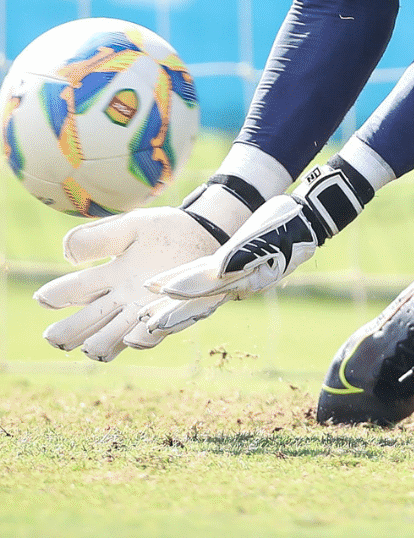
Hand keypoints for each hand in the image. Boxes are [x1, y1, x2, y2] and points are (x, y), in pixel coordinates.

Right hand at [34, 208, 222, 361]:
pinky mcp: (170, 318)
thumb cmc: (166, 230)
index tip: (47, 299)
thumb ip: (98, 238)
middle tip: (57, 338)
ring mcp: (143, 311)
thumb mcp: (131, 226)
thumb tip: (67, 257)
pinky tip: (132, 338)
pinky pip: (150, 338)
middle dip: (68, 333)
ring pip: (110, 339)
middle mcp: (120, 299)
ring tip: (91, 346)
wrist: (207, 233)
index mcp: (107, 276)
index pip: (70, 291)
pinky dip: (139, 340)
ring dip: (99, 343)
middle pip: (84, 323)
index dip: (55, 297)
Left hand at [151, 193, 323, 304]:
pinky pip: (202, 281)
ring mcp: (235, 278)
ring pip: (198, 295)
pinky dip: (183, 285)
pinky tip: (163, 286)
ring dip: (172, 306)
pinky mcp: (231, 267)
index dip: (186, 290)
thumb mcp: (271, 236)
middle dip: (173, 313)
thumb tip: (218, 269)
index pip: (212, 288)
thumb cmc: (288, 224)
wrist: (303, 219)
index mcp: (248, 277)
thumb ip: (244, 254)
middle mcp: (239, 283)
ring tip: (145, 316)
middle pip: (200, 301)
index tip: (163, 293)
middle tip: (145, 326)